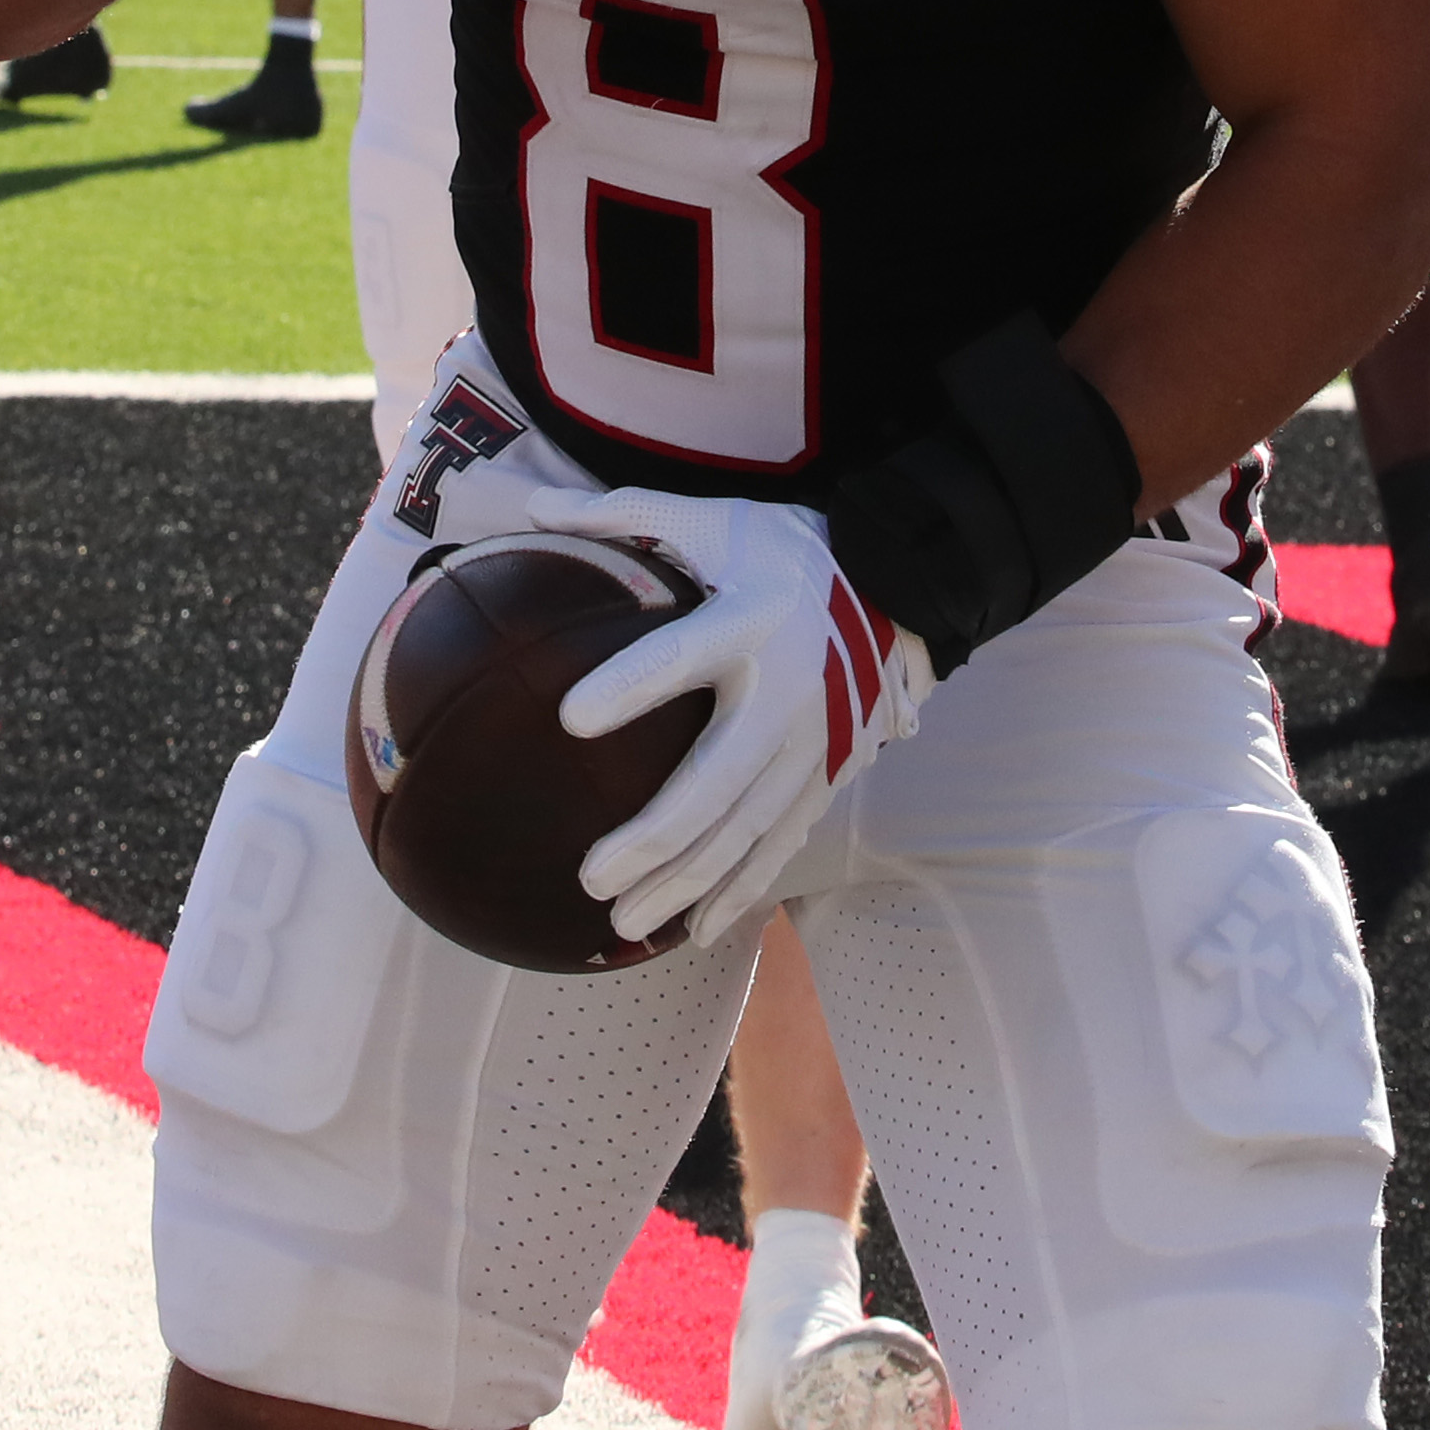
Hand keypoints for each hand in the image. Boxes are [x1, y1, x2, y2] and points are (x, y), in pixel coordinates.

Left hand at [529, 485, 929, 948]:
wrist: (899, 584)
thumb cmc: (784, 549)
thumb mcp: (713, 518)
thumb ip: (622, 514)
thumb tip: (530, 501)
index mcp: (750, 616)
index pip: (682, 655)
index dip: (631, 686)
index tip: (569, 717)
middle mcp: (786, 689)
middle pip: (717, 778)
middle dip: (656, 836)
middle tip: (592, 876)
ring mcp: (815, 742)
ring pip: (747, 829)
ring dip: (687, 882)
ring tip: (623, 922)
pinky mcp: (830, 775)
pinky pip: (782, 843)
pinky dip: (741, 889)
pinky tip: (695, 928)